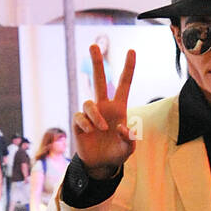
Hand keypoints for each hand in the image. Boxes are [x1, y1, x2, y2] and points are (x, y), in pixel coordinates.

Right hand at [73, 45, 136, 173]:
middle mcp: (103, 107)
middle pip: (99, 80)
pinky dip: (86, 123)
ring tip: (101, 129)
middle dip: (96, 62)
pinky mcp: (79, 123)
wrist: (100, 165)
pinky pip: (80, 117)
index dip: (128, 68)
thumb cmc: (117, 154)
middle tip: (93, 45)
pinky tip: (90, 132)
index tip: (131, 51)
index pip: (124, 84)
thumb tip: (121, 128)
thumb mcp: (128, 149)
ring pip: (88, 103)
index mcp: (118, 109)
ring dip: (95, 115)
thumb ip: (129, 139)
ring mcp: (90, 114)